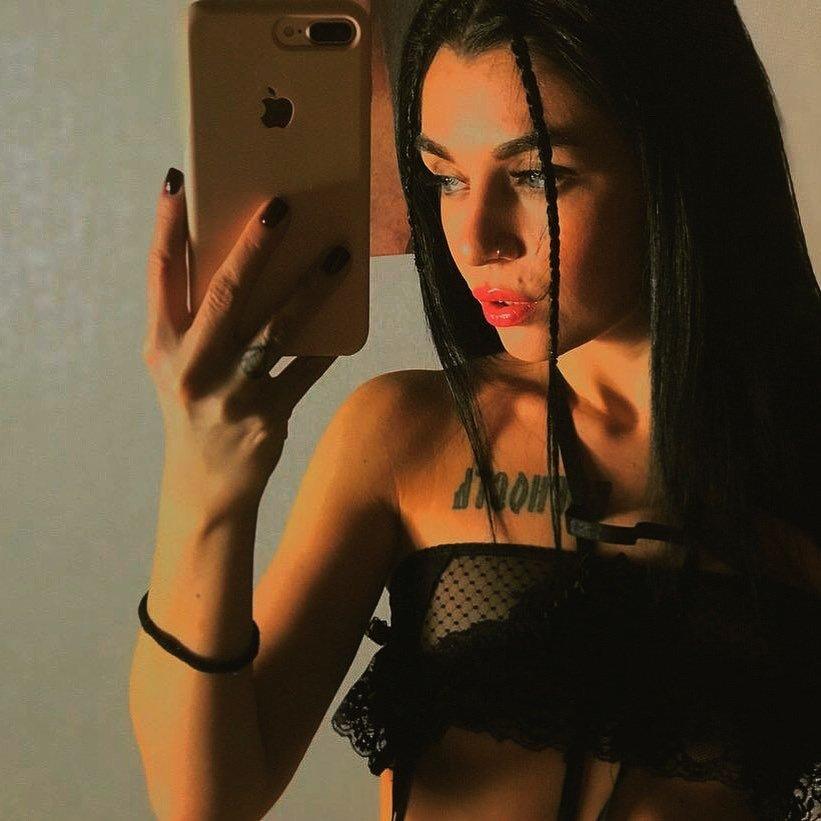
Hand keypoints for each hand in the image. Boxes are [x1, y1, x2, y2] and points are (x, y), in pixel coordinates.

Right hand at [142, 168, 350, 518]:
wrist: (205, 484)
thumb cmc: (195, 406)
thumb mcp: (180, 362)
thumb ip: (198, 318)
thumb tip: (245, 258)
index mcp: (161, 345)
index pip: (160, 273)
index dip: (167, 225)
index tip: (179, 181)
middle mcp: (191, 366)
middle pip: (225, 294)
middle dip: (254, 246)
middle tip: (282, 205)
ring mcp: (231, 394)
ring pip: (276, 328)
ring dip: (310, 288)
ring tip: (338, 255)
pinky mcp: (268, 416)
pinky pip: (306, 369)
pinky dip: (327, 341)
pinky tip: (347, 314)